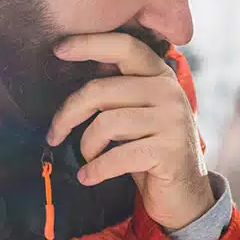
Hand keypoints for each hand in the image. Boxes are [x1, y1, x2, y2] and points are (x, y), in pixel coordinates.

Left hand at [47, 33, 214, 231]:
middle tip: (55, 134)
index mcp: (159, 75)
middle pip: (101, 90)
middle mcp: (169, 91)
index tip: (59, 50)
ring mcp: (173, 120)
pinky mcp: (170, 151)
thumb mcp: (137, 115)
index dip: (89, 44)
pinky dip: (95, 170)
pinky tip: (87, 177)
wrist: (185, 196)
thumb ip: (116, 93)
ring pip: (106, 123)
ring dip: (86, 147)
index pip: (124, 47)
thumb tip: (74, 76)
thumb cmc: (149, 153)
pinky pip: (117, 156)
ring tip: (87, 159)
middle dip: (68, 114)